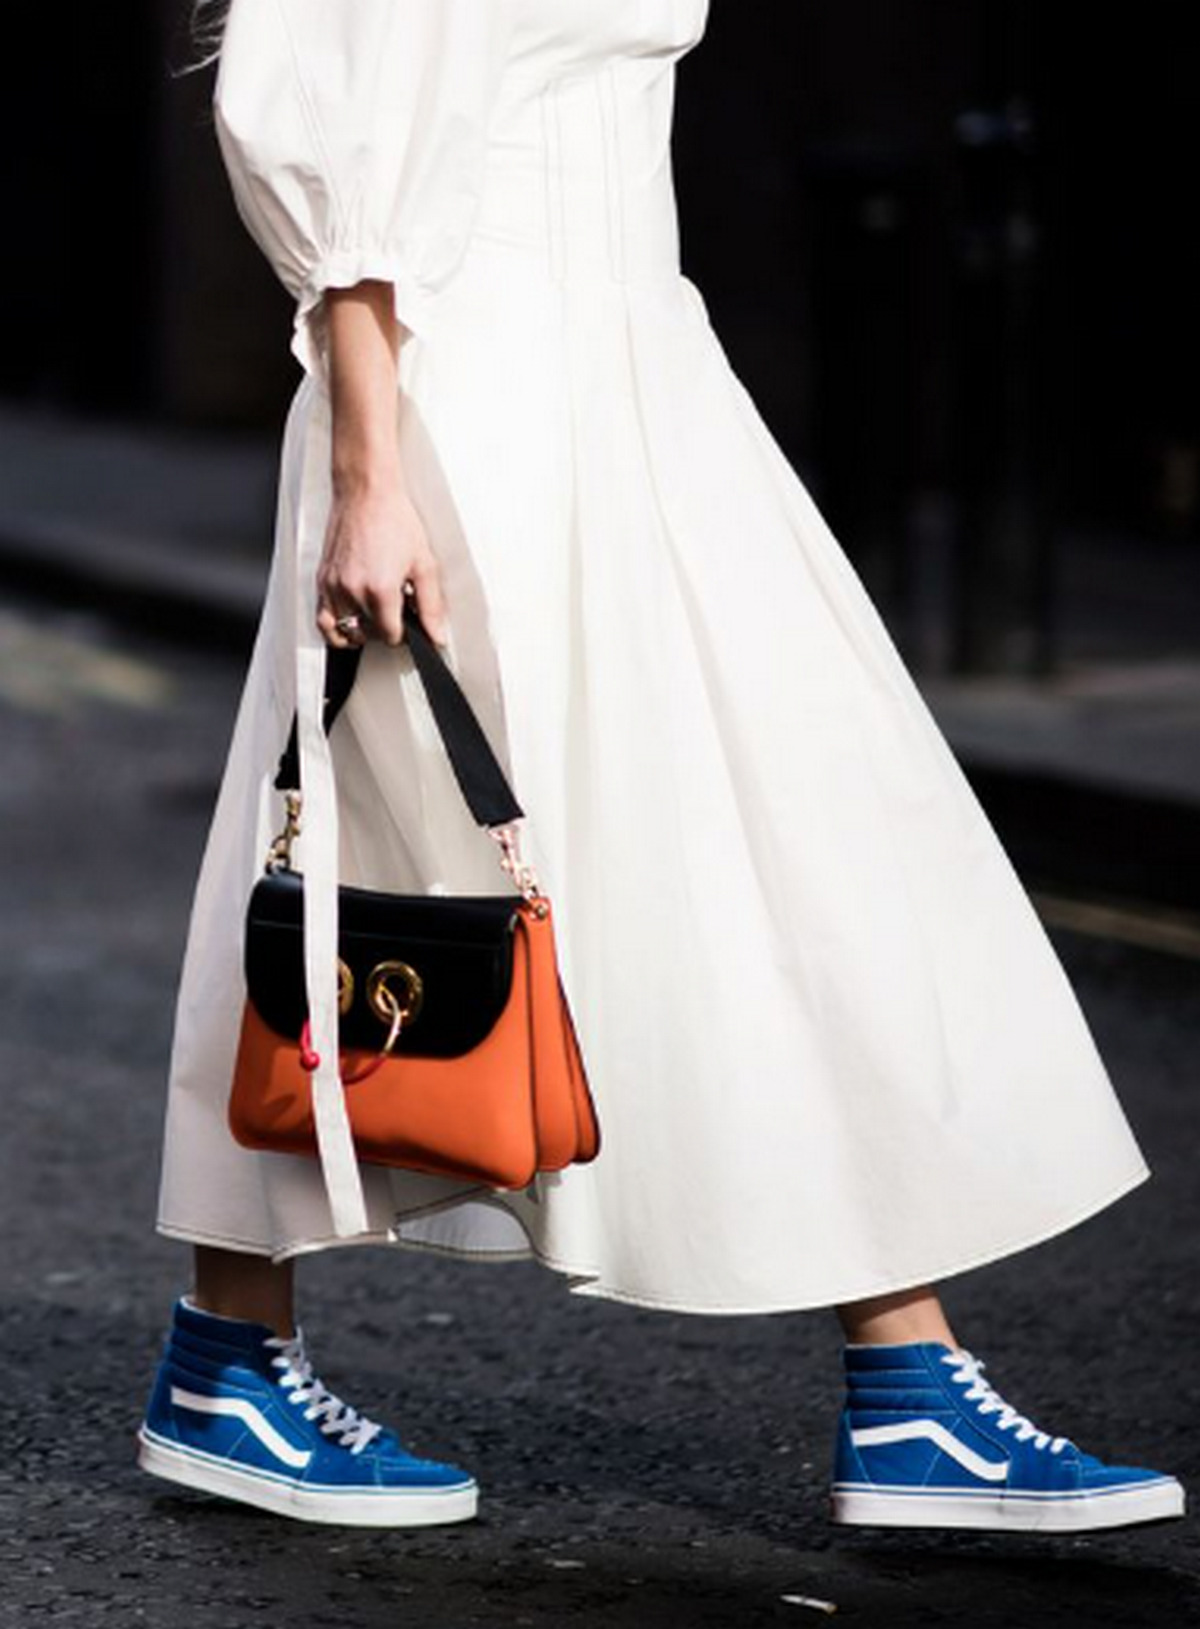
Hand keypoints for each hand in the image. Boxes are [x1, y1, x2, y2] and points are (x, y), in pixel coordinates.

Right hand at [315, 471, 447, 650]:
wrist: (366, 492)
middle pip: (368, 635)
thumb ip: (431, 606)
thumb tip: (437, 636)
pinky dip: (336, 627)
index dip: (405, 632)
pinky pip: (322, 620)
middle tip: (396, 609)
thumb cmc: (394, 520)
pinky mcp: (322, 580)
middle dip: (385, 628)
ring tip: (376, 615)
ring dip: (362, 631)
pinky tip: (352, 618)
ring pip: (344, 633)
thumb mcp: (424, 563)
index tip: (409, 619)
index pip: (391, 636)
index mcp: (380, 590)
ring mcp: (333, 587)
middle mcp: (352, 592)